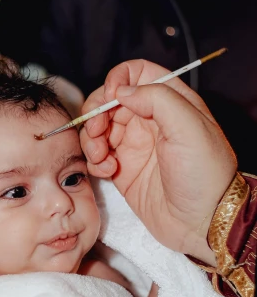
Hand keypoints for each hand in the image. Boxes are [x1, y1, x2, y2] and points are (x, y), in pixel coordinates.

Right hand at [80, 59, 236, 263]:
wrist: (203, 223)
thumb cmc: (205, 175)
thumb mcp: (189, 127)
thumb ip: (157, 99)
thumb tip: (122, 91)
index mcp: (170, 102)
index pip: (137, 73)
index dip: (118, 79)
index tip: (112, 98)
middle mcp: (150, 120)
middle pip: (109, 101)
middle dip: (96, 113)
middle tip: (97, 132)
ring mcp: (135, 146)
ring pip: (98, 128)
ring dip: (91, 140)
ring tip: (102, 158)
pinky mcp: (123, 171)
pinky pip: (98, 157)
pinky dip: (95, 162)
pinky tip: (107, 173)